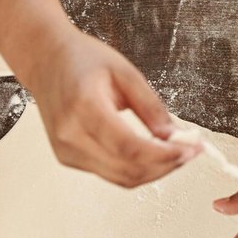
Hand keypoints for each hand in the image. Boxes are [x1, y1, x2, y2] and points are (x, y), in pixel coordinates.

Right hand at [22, 29, 196, 186]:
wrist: (46, 62)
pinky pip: (109, 174)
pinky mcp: (68, 158)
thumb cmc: (81, 60)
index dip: (165, 155)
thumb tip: (174, 136)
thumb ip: (151, 107)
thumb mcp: (125, 72)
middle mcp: (70, 134)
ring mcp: (66, 150)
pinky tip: (150, 155)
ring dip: (153, 171)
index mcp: (84, 107)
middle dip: (165, 165)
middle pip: (127, 169)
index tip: (190, 149)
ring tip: (174, 154)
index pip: (130, 147)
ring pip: (120, 178)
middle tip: (189, 152)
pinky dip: (135, 169)